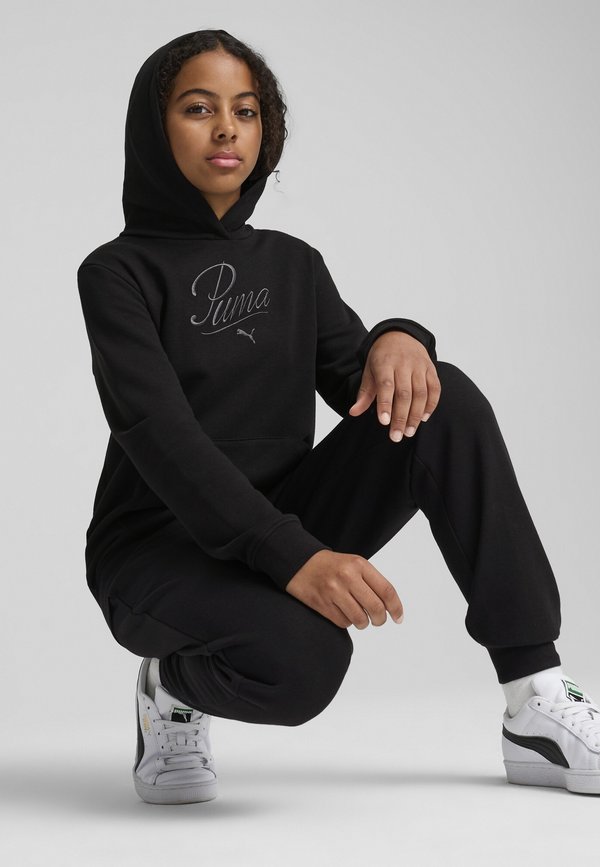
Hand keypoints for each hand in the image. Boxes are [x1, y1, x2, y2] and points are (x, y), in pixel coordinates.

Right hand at [285, 549, 403, 628]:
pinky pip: (344, 622)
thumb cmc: (332, 566)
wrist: (300, 563)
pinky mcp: (322, 603)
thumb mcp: (354, 564)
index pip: (386, 590)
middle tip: (378, 621)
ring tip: (360, 618)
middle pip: (376, 608)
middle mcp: (347, 576)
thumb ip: (372, 581)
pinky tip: (343, 613)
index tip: (398, 618)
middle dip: (380, 620)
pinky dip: (347, 622)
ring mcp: (333, 591)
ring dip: (363, 623)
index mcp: (359, 564)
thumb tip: (390, 607)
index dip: (396, 607)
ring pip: (360, 619)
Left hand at [349, 331, 440, 441]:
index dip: (385, 404)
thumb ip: (364, 393)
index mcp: (385, 363)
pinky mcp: (431, 369)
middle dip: (401, 417)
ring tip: (409, 432)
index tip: (384, 422)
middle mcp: (404, 364)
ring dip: (416, 415)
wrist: (399, 335)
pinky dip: (431, 405)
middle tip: (396, 436)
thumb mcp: (369, 372)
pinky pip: (435, 389)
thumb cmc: (382, 358)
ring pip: (421, 393)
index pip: (386, 385)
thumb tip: (354, 412)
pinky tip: (423, 418)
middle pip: (404, 393)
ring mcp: (419, 366)